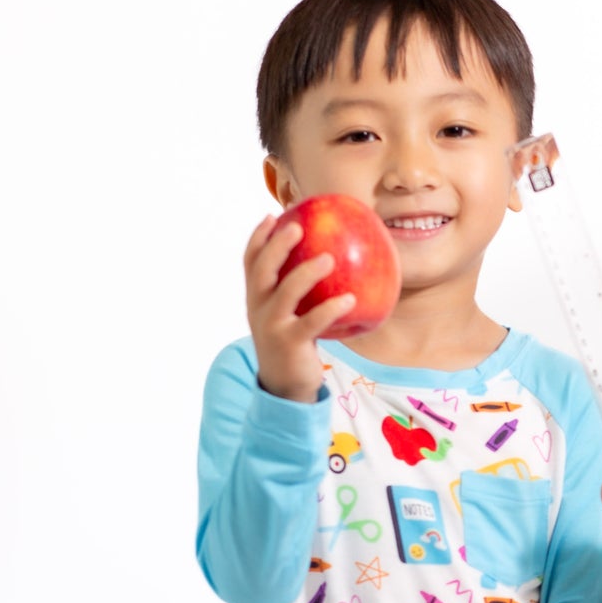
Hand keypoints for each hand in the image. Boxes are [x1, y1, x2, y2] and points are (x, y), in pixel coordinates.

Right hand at [244, 214, 354, 402]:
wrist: (285, 386)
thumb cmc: (294, 345)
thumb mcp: (289, 316)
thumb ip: (298, 294)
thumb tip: (327, 263)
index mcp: (256, 298)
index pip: (250, 261)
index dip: (259, 237)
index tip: (273, 216)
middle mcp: (258, 308)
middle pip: (262, 270)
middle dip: (277, 245)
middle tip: (299, 226)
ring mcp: (272, 326)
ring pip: (285, 292)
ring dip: (307, 272)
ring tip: (330, 258)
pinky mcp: (290, 343)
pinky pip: (313, 322)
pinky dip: (331, 309)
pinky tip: (351, 298)